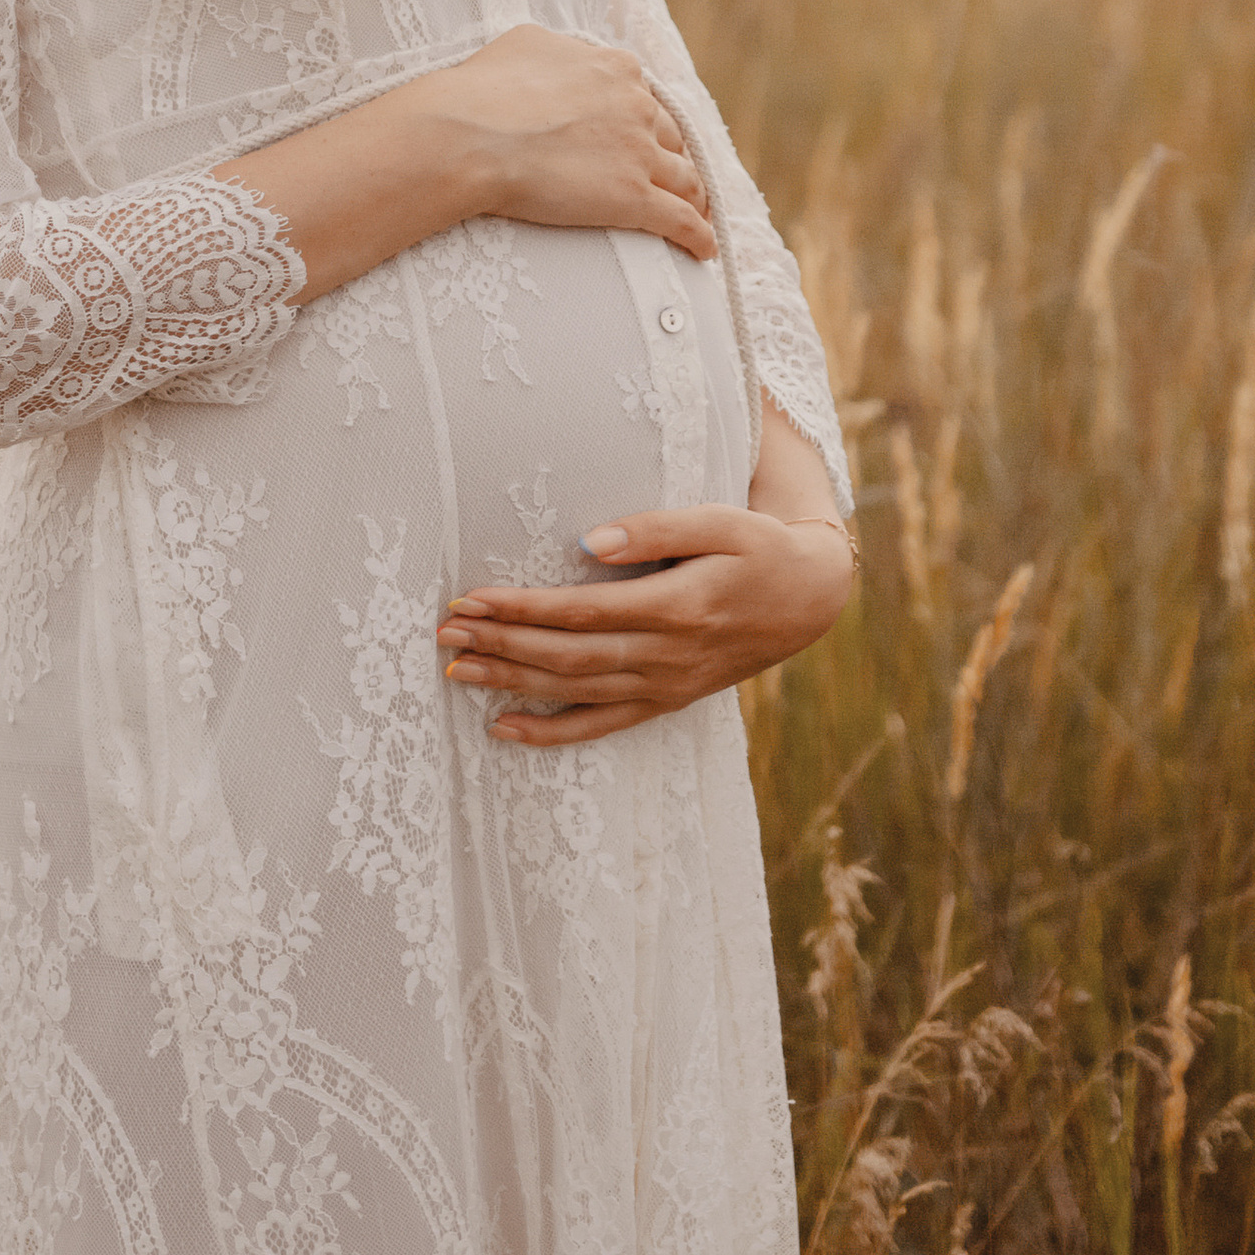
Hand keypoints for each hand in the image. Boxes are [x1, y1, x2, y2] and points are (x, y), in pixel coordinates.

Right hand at [417, 26, 714, 262]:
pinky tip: (704, 250)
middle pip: (670, 136)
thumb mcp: (527, 43)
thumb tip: (565, 54)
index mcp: (616, 69)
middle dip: (673, 157)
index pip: (644, 96)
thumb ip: (561, 50)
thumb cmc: (484, 89)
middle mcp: (636, 107)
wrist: (470, 135)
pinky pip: (680, 220)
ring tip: (697, 213)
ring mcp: (639, 153)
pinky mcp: (633, 198)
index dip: (646, 119)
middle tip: (675, 178)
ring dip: (695, 197)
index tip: (644, 135)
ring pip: (685, 178)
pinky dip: (698, 236)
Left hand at [436, 503, 851, 745]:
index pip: (579, 612)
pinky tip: (504, 729)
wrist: (809, 598)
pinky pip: (601, 727)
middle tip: (444, 634)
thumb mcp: (720, 521)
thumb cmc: (758, 547)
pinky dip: (551, 733)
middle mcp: (666, 655)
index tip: (470, 600)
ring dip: (511, 683)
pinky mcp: (666, 702)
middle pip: (566, 656)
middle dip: (500, 646)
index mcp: (676, 607)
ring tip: (455, 672)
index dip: (520, 609)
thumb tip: (586, 542)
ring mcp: (665, 686)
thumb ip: (653, 529)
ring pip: (575, 692)